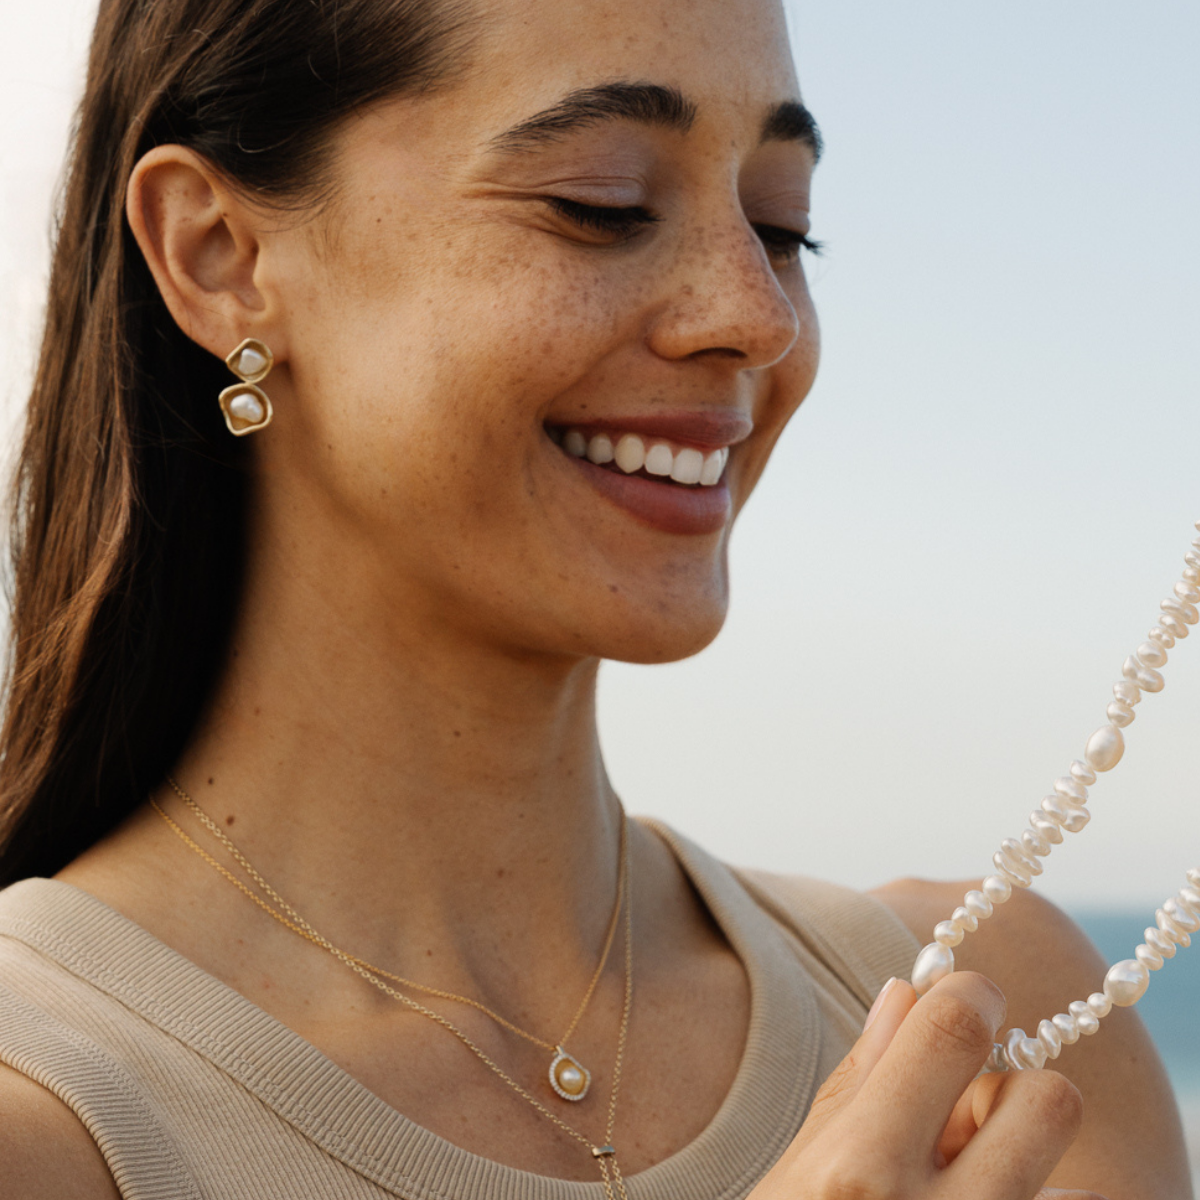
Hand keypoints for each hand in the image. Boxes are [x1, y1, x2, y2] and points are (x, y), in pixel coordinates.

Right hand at [747, 971, 1106, 1198]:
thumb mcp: (798, 1174)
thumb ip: (859, 1083)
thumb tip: (907, 991)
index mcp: (858, 1172)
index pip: (955, 1029)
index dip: (968, 994)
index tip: (964, 997)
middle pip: (1048, 1098)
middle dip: (1009, 1090)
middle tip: (964, 1113)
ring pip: (1078, 1178)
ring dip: (1027, 1162)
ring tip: (968, 1181)